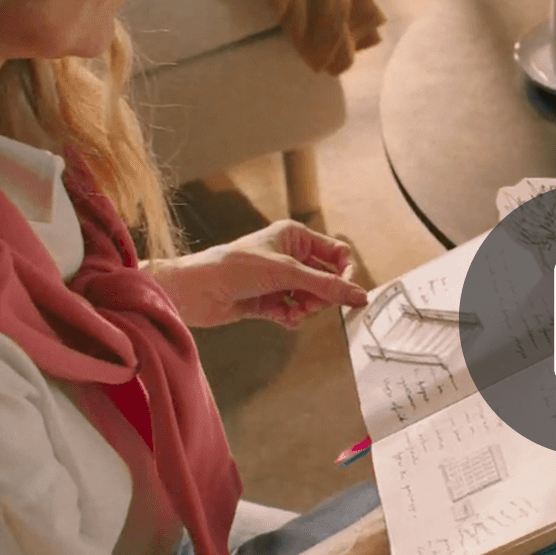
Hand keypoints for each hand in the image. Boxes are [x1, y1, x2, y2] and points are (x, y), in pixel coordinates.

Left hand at [154, 221, 367, 328]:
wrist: (194, 290)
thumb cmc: (235, 267)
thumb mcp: (286, 273)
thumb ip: (326, 286)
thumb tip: (361, 295)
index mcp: (295, 236)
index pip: (337, 253)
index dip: (345, 274)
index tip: (346, 293)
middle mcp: (288, 256)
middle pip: (326, 280)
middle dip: (322, 295)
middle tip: (311, 303)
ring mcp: (278, 280)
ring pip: (311, 299)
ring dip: (306, 309)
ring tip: (293, 312)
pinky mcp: (267, 301)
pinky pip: (293, 312)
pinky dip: (292, 318)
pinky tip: (283, 318)